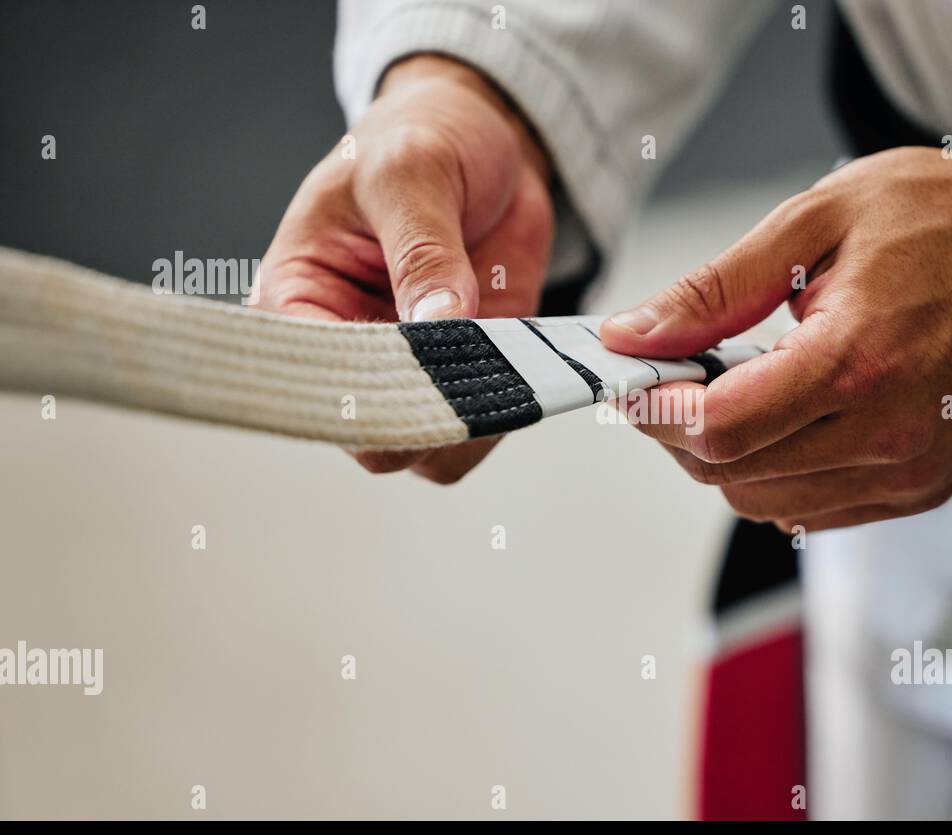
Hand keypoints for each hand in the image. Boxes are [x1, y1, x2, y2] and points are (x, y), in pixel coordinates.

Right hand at [253, 55, 553, 482]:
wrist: (483, 141)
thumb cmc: (419, 140)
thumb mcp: (412, 173)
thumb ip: (422, 249)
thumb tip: (438, 322)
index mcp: (296, 300)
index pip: (308, 383)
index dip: (360, 396)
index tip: (415, 373)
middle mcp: (347, 350)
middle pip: (371, 436)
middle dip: (425, 415)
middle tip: (474, 366)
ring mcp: (411, 369)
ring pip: (429, 449)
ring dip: (472, 421)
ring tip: (504, 361)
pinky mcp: (469, 372)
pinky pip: (483, 424)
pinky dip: (508, 409)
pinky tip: (526, 367)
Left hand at [601, 128, 951, 530]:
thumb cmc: (950, 222)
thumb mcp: (818, 221)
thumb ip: (715, 290)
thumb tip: (632, 335)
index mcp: (857, 360)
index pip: (720, 426)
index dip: (657, 411)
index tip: (631, 385)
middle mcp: (888, 434)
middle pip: (733, 474)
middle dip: (682, 432)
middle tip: (673, 379)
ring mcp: (909, 472)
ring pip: (766, 502)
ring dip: (727, 456)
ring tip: (734, 390)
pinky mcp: (922, 488)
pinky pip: (814, 510)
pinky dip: (776, 474)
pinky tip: (785, 418)